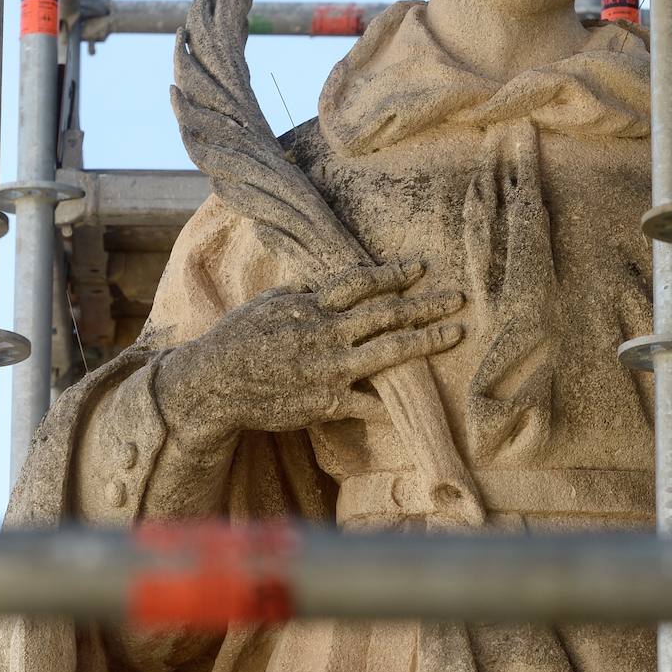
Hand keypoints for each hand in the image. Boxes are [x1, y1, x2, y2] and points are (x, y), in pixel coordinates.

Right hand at [156, 260, 463, 444]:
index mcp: (312, 305)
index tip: (421, 268)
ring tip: (454, 334)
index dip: (394, 274)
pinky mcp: (326, 401)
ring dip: (426, 341)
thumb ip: (302, 293)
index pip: (361, 282)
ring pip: (389, 352)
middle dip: (426, 305)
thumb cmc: (236, 340)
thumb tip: (322, 280)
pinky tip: (420, 401)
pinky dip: (393, 403)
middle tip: (457, 298)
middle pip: (387, 314)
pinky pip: (369, 403)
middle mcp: (327, 332)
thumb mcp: (268, 304)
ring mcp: (330, 367)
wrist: (214, 384)